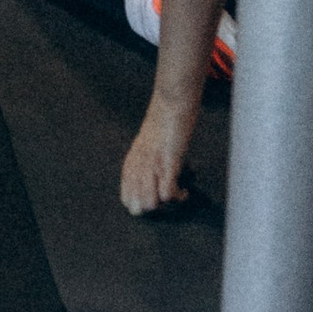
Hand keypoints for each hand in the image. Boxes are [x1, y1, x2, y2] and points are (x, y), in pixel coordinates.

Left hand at [120, 92, 200, 216]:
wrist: (171, 103)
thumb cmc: (164, 122)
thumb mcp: (149, 146)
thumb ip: (148, 163)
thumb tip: (162, 178)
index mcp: (131, 165)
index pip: (127, 200)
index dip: (143, 204)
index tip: (159, 198)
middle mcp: (137, 168)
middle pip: (138, 208)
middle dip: (156, 209)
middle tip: (169, 197)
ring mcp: (151, 167)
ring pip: (151, 205)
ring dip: (167, 205)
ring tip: (178, 193)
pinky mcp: (167, 163)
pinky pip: (168, 195)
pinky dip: (179, 197)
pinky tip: (185, 191)